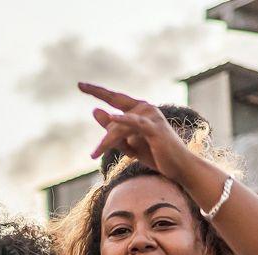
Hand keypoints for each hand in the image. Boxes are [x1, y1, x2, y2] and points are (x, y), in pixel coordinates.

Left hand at [78, 82, 194, 183]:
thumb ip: (111, 130)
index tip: (80, 84)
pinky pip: (136, 123)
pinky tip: (113, 117)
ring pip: (119, 127)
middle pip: (114, 118)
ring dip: (107, 142)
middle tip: (93, 152)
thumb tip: (94, 110)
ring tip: (95, 155)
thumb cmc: (155, 154)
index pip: (114, 98)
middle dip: (102, 132)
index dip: (97, 90)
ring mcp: (151, 117)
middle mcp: (145, 108)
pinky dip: (124, 120)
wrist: (178, 168)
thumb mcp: (127, 143)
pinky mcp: (155, 129)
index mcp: (138, 110)